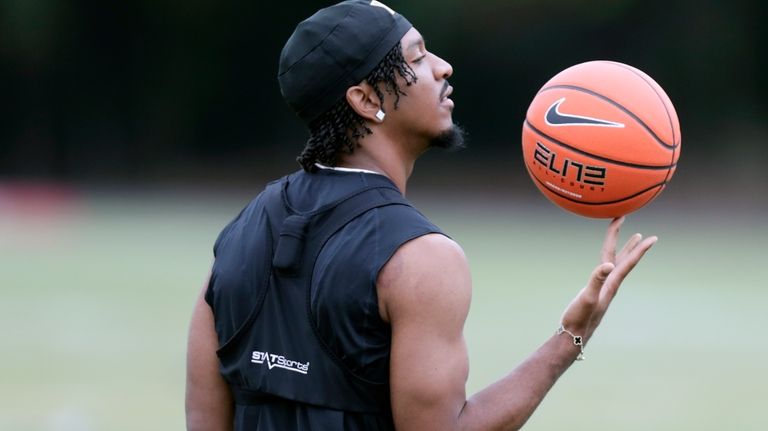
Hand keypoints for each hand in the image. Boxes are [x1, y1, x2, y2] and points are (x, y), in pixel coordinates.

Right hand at [560, 216, 657, 342]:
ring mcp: (604, 287)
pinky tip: (610, 260)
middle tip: (640, 230)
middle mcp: (611, 284)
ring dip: (625, 249)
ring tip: (635, 238)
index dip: (639, 249)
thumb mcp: (587, 298)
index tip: (652, 238)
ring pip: (617, 263)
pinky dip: (610, 259)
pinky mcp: (596, 290)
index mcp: (611, 284)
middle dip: (631, 242)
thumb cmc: (580, 318)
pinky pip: (607, 269)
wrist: (574, 335)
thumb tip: (608, 265)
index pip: (628, 263)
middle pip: (624, 259)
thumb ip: (596, 280)